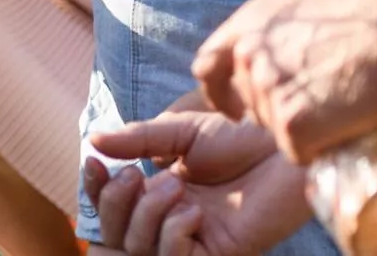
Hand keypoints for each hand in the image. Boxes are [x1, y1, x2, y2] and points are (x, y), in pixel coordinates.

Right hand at [82, 111, 313, 255]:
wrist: (283, 142)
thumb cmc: (241, 132)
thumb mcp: (179, 132)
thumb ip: (137, 140)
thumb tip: (93, 141)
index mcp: (161, 189)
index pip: (113, 203)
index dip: (96, 188)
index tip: (93, 162)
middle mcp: (173, 217)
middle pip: (118, 233)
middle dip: (116, 203)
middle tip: (136, 175)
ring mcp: (195, 237)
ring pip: (141, 249)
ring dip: (147, 214)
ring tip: (174, 186)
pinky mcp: (220, 252)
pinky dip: (172, 235)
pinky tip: (192, 211)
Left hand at [191, 0, 376, 163]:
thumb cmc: (373, 15)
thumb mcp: (306, 14)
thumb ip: (277, 39)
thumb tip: (276, 68)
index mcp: (248, 23)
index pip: (207, 65)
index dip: (218, 91)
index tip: (233, 110)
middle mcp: (247, 55)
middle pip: (250, 102)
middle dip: (276, 111)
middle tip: (318, 108)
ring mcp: (265, 89)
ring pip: (275, 128)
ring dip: (303, 128)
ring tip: (343, 107)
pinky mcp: (290, 123)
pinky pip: (299, 151)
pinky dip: (321, 148)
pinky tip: (347, 126)